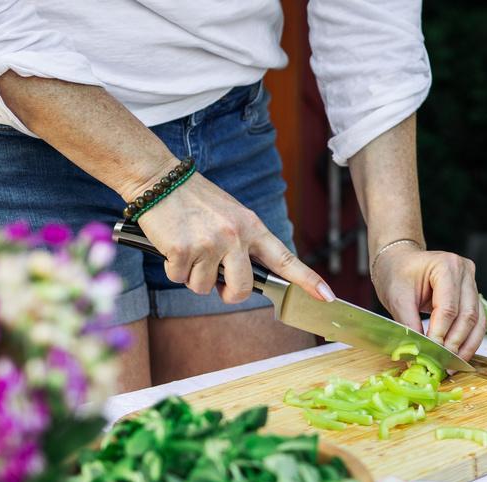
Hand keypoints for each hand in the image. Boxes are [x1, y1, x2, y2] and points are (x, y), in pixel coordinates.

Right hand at [132, 173, 333, 303]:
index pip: (285, 259)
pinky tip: (173, 245)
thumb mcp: (232, 215)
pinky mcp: (182, 250)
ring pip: (204, 287)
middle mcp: (234, 236)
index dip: (307, 280)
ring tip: (189, 248)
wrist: (159, 179)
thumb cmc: (196, 201)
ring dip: (194, 276)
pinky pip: (179, 278)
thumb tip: (245, 280)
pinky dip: (173, 268)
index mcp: (252, 227)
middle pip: (241, 289)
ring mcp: (208, 244)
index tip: (327, 297)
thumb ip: (245, 244)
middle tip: (218, 283)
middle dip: (229, 294)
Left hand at [372, 245, 486, 359]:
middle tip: (442, 363)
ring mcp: (472, 283)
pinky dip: (469, 340)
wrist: (400, 260)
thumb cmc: (396, 272)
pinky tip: (459, 355)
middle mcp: (465, 272)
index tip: (431, 355)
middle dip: (455, 343)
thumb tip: (418, 353)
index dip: (440, 334)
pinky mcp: (473, 296)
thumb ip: (409, 325)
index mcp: (446, 266)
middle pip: (467, 315)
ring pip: (478, 321)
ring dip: (466, 346)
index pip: (448, 308)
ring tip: (452, 365)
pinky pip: (478, 322)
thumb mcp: (397, 297)